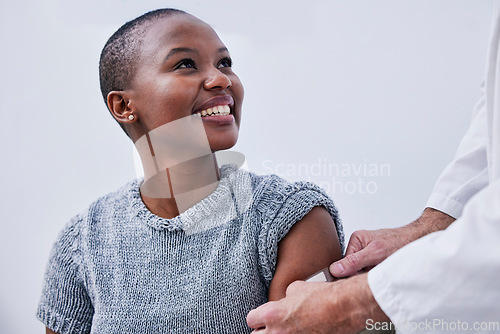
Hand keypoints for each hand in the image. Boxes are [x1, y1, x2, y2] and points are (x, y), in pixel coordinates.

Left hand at [246, 274, 386, 333]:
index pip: (251, 320)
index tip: (262, 317)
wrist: (345, 307)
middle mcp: (278, 332)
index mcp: (272, 314)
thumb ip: (284, 297)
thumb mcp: (297, 288)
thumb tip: (284, 300)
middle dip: (263, 330)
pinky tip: (301, 331)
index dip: (257, 317)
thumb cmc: (324, 296)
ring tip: (287, 329)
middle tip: (272, 326)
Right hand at [330, 208, 454, 277]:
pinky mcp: (377, 261)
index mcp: (355, 240)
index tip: (363, 278)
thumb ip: (354, 262)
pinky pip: (371, 273)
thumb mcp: (376, 253)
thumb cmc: (402, 242)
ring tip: (383, 270)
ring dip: (372, 276)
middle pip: (353, 270)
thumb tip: (334, 269)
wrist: (421, 240)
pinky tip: (386, 272)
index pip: (344, 265)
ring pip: (363, 273)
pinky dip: (378, 276)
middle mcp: (360, 247)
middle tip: (376, 273)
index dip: (353, 275)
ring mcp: (369, 255)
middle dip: (363, 275)